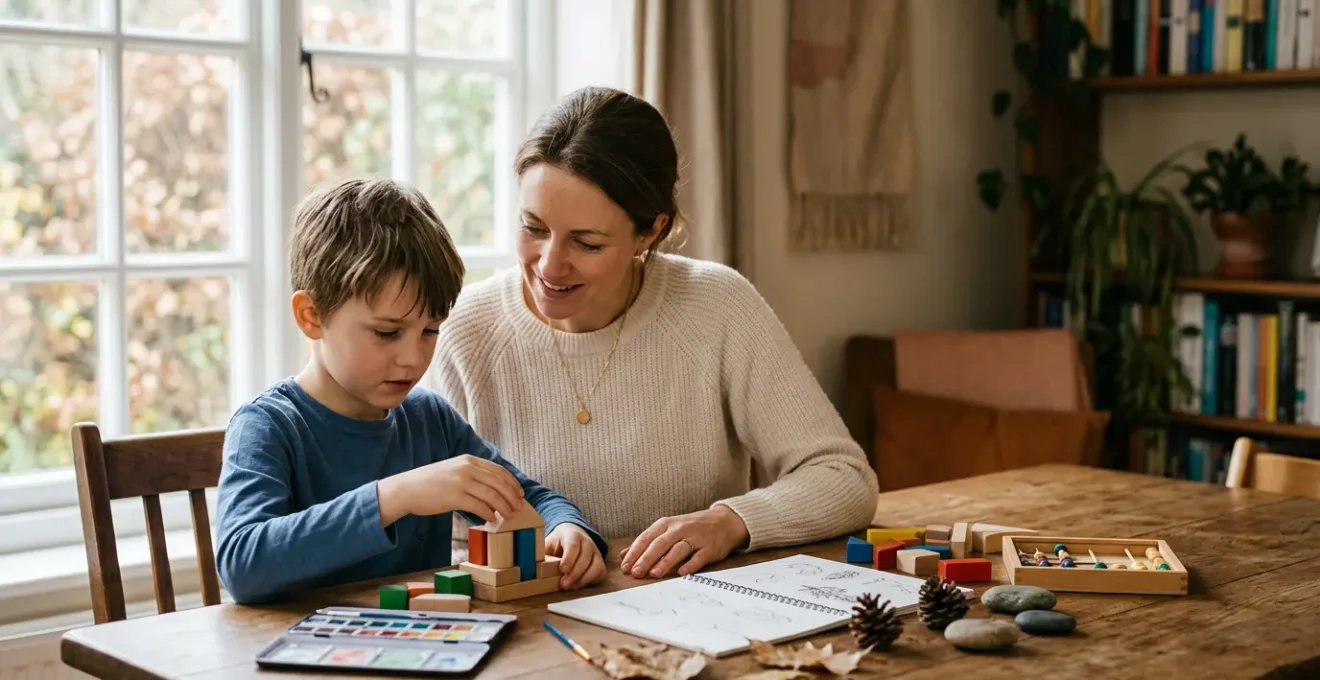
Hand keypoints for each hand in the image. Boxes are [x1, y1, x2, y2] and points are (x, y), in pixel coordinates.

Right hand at [377, 455, 523, 526]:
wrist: (406, 489)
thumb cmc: (430, 483)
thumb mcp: (453, 470)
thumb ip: (472, 474)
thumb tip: (493, 490)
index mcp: (468, 460)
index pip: (498, 470)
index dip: (512, 483)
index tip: (520, 493)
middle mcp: (467, 468)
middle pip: (499, 483)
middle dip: (512, 497)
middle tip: (519, 508)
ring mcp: (461, 482)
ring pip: (492, 495)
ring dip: (504, 507)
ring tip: (508, 516)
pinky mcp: (454, 497)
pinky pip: (479, 506)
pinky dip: (489, 514)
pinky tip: (491, 519)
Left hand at [545, 523, 604, 588]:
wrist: (571, 536)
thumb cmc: (557, 543)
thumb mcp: (547, 544)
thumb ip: (542, 553)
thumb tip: (533, 566)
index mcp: (572, 534)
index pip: (573, 545)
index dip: (569, 558)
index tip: (562, 570)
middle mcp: (587, 541)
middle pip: (585, 557)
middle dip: (575, 573)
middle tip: (564, 584)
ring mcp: (595, 552)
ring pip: (595, 566)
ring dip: (583, 579)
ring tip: (571, 586)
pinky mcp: (600, 562)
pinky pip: (600, 572)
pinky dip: (591, 580)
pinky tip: (578, 585)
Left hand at [620, 505, 748, 578]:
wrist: (723, 521)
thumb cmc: (691, 527)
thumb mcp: (667, 529)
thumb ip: (647, 542)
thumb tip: (624, 555)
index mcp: (666, 524)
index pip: (647, 537)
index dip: (635, 552)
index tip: (625, 566)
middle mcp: (679, 529)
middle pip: (660, 543)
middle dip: (646, 558)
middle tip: (636, 572)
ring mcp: (696, 537)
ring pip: (678, 549)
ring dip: (665, 562)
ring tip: (654, 574)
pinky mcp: (710, 547)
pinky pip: (699, 557)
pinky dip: (690, 564)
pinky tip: (681, 572)